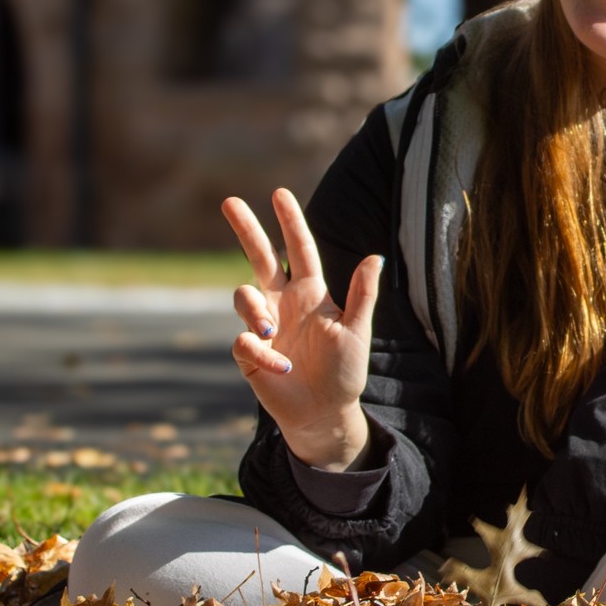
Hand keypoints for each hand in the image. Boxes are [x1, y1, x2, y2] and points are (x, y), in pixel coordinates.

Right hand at [222, 187, 382, 471]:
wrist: (326, 412)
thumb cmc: (345, 370)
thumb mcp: (357, 331)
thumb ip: (363, 295)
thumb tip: (375, 257)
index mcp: (310, 293)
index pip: (299, 250)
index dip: (290, 223)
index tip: (279, 193)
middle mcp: (283, 302)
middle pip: (259, 258)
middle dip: (247, 230)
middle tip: (230, 201)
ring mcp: (263, 325)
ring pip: (242, 296)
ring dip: (253, 309)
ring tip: (273, 331)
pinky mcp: (249, 352)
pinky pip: (244, 341)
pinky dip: (262, 354)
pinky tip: (283, 369)